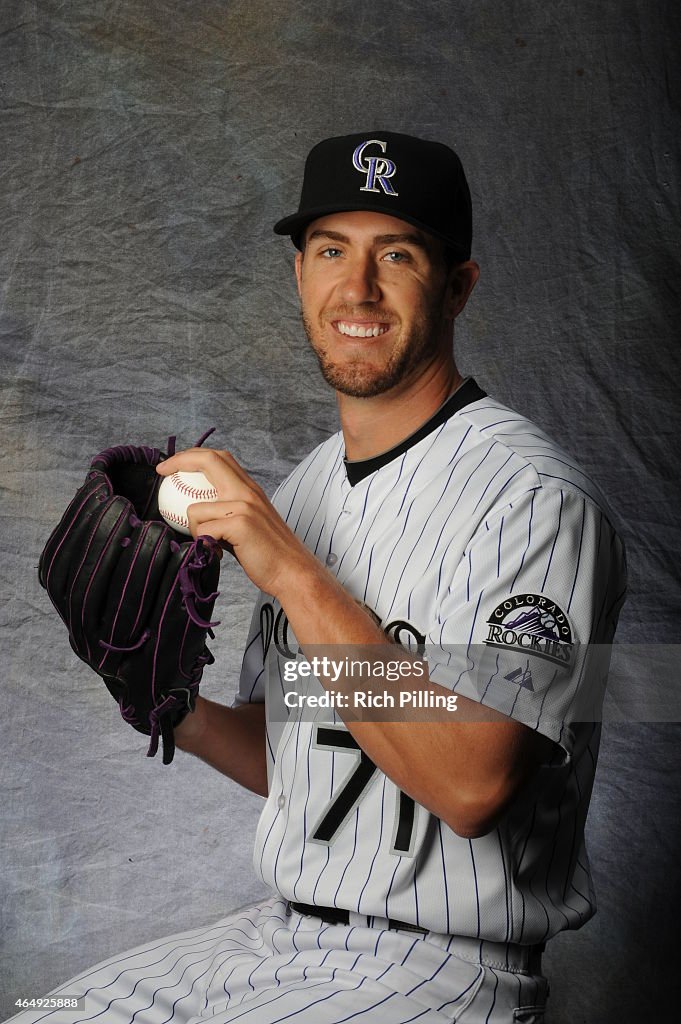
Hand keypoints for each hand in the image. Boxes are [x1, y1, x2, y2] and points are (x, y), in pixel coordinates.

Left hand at [156, 448, 319, 597]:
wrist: (292, 572)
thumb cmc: (268, 554)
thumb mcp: (248, 524)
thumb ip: (226, 513)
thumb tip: (196, 512)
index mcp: (249, 489)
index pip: (219, 458)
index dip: (192, 456)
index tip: (170, 466)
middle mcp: (247, 491)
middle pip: (209, 460)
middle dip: (180, 461)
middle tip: (162, 473)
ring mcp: (244, 506)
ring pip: (196, 508)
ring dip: (194, 530)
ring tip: (210, 544)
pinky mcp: (241, 524)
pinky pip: (203, 531)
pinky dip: (205, 544)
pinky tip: (218, 554)